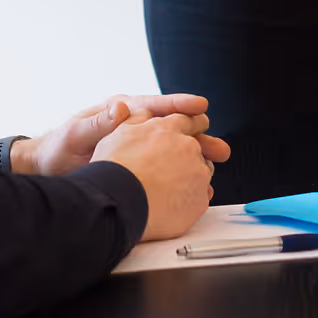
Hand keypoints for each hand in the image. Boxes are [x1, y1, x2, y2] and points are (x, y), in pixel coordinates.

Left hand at [12, 93, 230, 176]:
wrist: (49, 167)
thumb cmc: (59, 148)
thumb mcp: (76, 134)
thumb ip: (99, 123)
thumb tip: (123, 109)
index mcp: (121, 111)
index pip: (155, 105)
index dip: (179, 104)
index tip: (201, 105)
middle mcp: (133, 123)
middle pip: (171, 124)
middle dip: (197, 132)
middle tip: (219, 144)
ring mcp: (136, 141)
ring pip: (172, 143)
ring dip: (195, 150)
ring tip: (219, 159)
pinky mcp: (136, 159)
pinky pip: (163, 159)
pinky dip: (181, 165)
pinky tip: (197, 177)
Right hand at [92, 111, 224, 240]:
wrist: (118, 202)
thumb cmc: (115, 169)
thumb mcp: (120, 132)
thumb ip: (138, 120)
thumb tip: (145, 112)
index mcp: (169, 128)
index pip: (191, 120)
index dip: (192, 126)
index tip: (194, 130)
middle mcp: (188, 147)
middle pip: (198, 148)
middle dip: (188, 156)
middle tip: (171, 170)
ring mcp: (197, 173)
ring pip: (202, 172)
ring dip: (191, 177)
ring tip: (168, 190)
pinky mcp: (200, 199)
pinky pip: (202, 196)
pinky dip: (192, 199)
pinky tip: (173, 204)